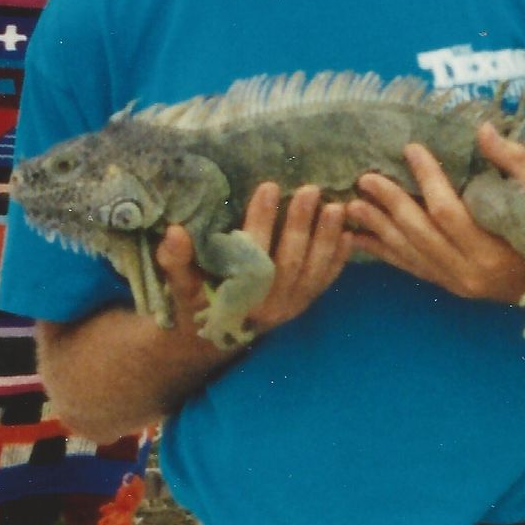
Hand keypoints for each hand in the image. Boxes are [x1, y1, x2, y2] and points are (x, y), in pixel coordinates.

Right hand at [157, 185, 348, 348]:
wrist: (215, 337)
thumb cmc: (195, 303)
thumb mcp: (180, 285)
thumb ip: (175, 261)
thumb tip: (174, 232)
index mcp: (237, 298)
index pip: (252, 255)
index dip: (260, 221)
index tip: (268, 187)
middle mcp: (268, 306)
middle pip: (289, 262)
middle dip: (301, 225)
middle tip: (310, 189)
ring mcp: (291, 307)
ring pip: (313, 271)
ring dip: (326, 239)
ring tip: (336, 206)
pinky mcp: (304, 304)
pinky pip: (325, 282)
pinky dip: (339, 259)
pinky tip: (349, 234)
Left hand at [348, 124, 524, 308]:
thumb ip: (517, 164)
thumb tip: (482, 130)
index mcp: (493, 250)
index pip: (448, 211)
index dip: (427, 179)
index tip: (411, 149)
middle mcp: (469, 272)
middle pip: (419, 233)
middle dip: (390, 204)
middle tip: (366, 178)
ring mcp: (457, 283)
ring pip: (409, 254)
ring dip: (377, 229)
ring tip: (351, 206)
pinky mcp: (451, 287)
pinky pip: (412, 268)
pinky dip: (385, 253)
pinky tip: (361, 239)